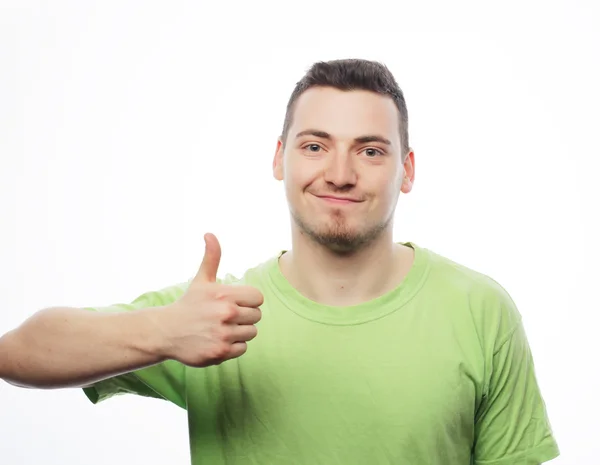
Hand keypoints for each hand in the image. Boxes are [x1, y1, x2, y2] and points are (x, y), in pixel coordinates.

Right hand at [156, 233, 262, 366]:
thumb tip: (209, 234)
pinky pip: (243, 348)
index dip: (248, 300)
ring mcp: (223, 334)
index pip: (258, 298)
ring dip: (239, 331)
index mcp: (225, 294)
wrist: (166, 332)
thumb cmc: (188, 304)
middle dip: (244, 316)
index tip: (234, 302)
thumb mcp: (201, 280)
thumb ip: (211, 257)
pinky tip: (218, 340)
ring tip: (221, 328)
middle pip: (257, 316)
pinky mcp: (221, 352)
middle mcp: (226, 314)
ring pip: (251, 332)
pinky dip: (233, 346)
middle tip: (226, 317)